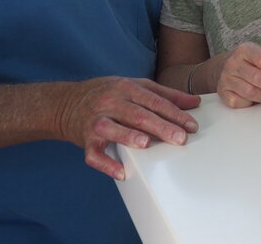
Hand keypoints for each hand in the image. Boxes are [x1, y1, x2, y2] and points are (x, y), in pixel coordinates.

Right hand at [57, 77, 200, 180]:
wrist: (66, 103)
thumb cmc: (107, 94)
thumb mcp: (135, 86)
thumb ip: (165, 94)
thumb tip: (194, 102)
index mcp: (126, 88)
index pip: (154, 101)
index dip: (174, 113)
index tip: (191, 125)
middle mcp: (111, 102)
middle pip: (138, 115)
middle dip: (160, 126)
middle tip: (180, 138)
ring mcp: (96, 121)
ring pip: (113, 129)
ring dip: (129, 137)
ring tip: (147, 144)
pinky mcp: (85, 139)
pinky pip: (94, 153)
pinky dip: (106, 164)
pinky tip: (121, 172)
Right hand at [212, 42, 260, 108]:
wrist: (223, 67)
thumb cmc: (248, 62)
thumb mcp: (260, 54)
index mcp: (245, 50)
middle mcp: (233, 63)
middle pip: (260, 79)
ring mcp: (226, 79)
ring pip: (252, 93)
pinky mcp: (223, 93)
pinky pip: (241, 103)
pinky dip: (251, 103)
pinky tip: (254, 98)